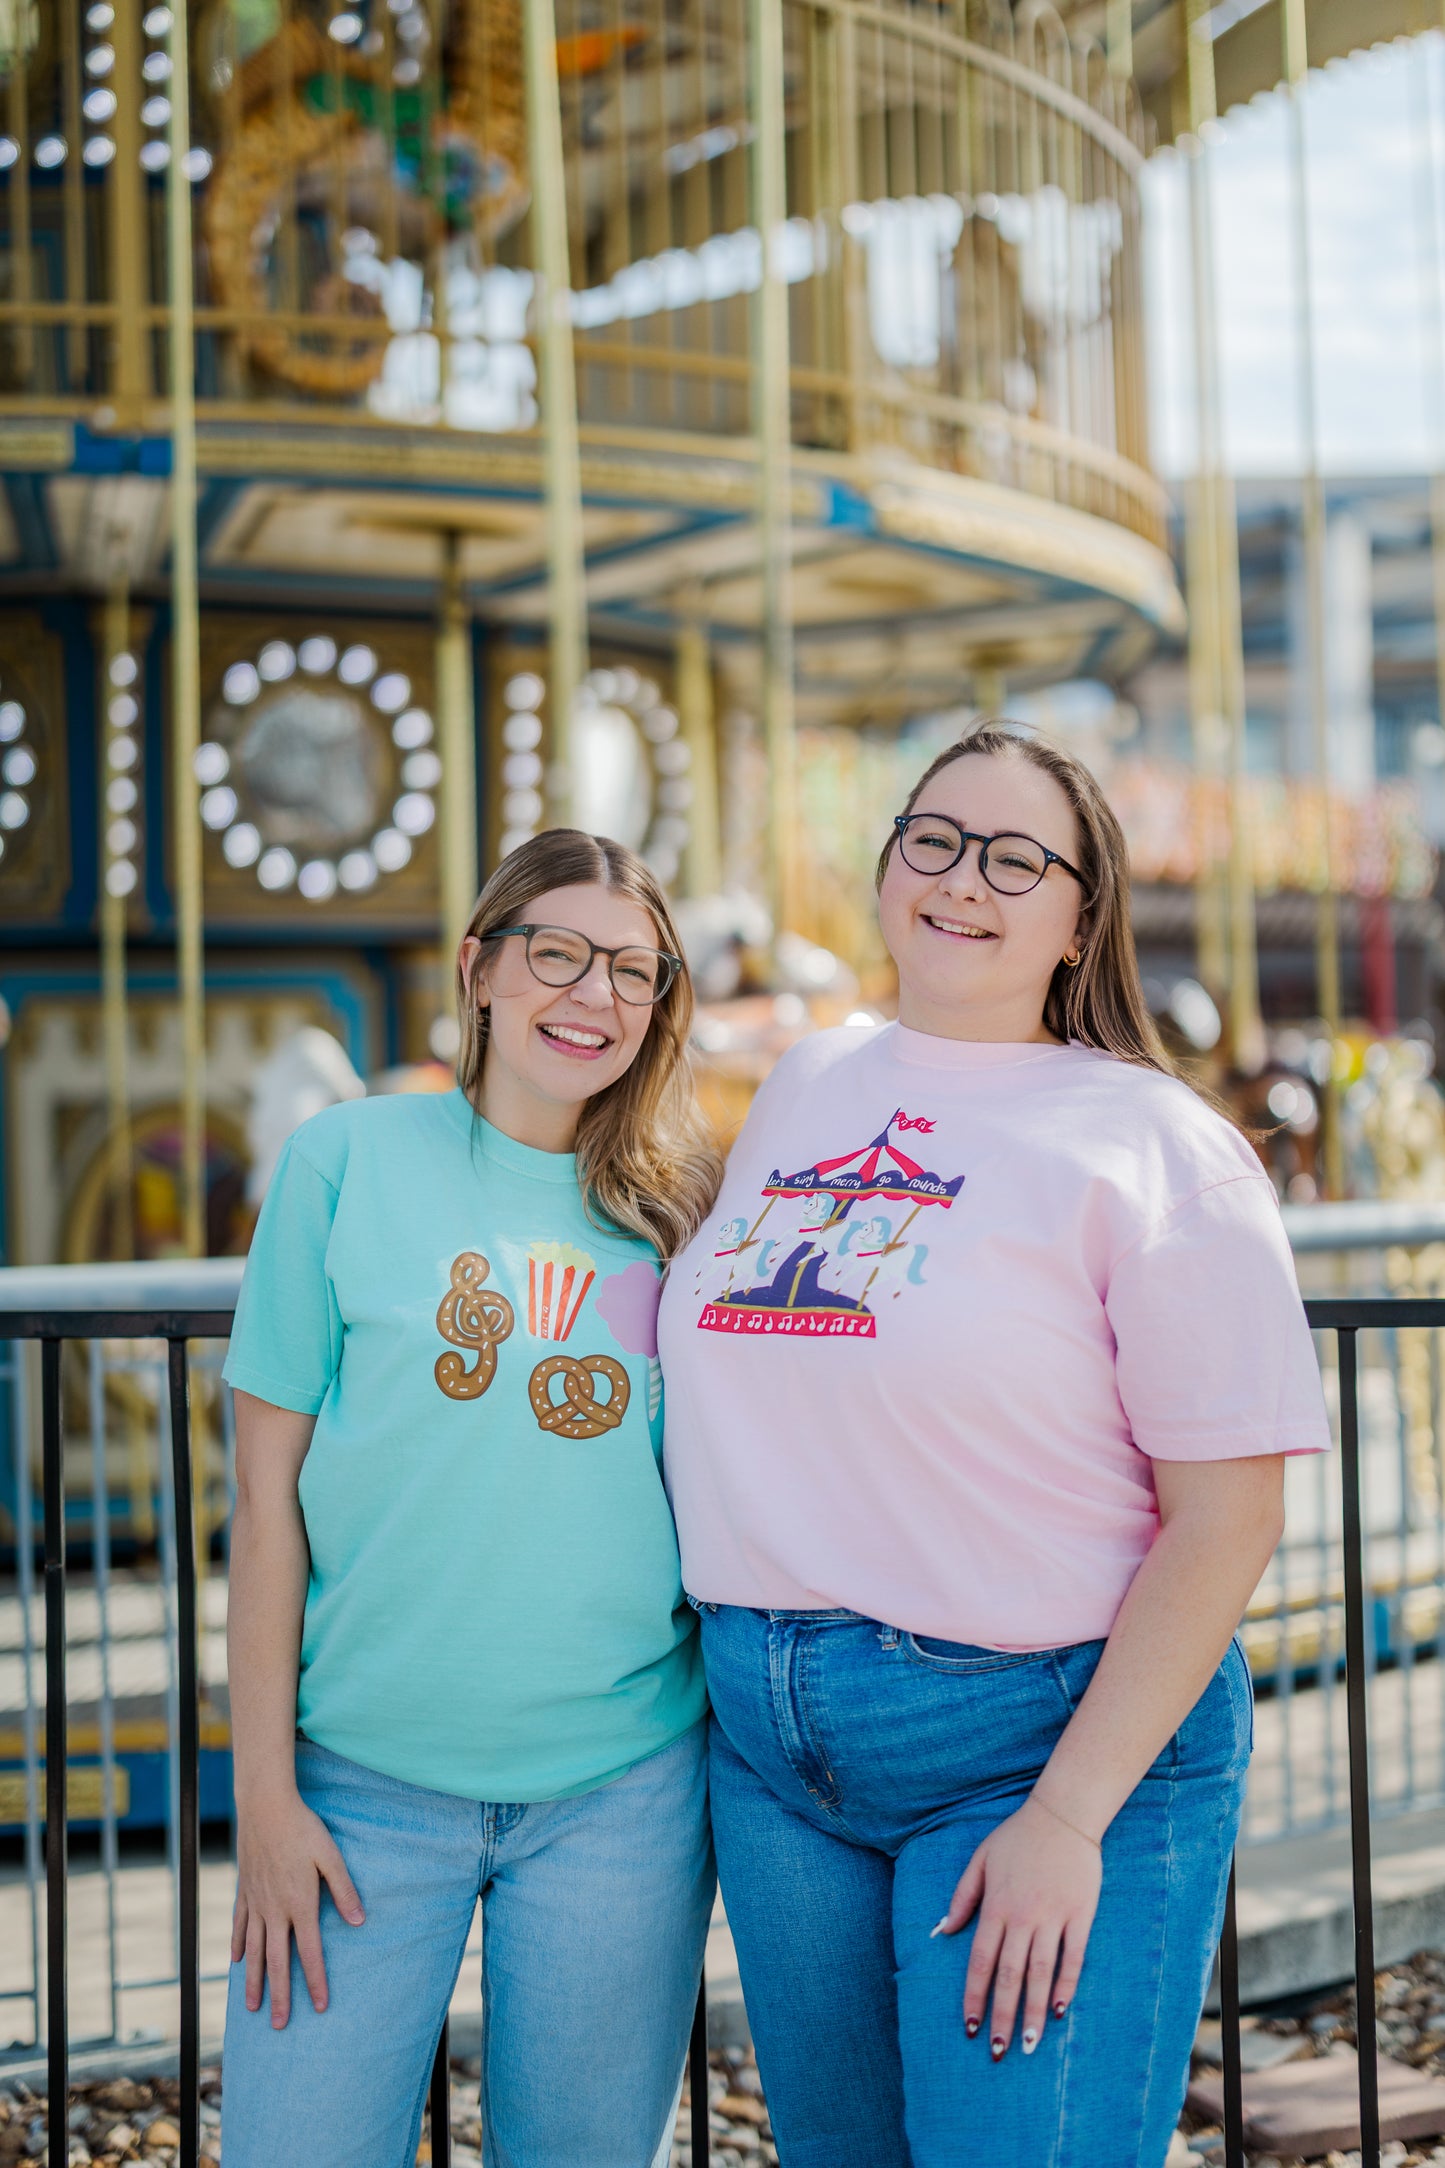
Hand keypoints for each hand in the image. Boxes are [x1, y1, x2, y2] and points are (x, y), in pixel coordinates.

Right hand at [231, 1788, 364, 2026]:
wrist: (265, 1807)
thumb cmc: (303, 1829)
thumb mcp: (331, 1856)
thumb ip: (344, 1890)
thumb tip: (359, 1922)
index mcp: (300, 1904)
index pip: (309, 1952)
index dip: (315, 1981)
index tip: (320, 2006)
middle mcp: (275, 1910)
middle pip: (276, 1962)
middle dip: (280, 1995)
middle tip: (280, 2025)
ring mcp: (256, 1902)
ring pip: (252, 1951)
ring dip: (253, 1981)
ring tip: (253, 2007)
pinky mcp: (244, 1890)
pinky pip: (239, 1925)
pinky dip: (237, 1945)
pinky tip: (235, 1961)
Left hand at [934, 1794, 1101, 2059]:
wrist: (1063, 1815)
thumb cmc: (1017, 1837)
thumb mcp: (980, 1859)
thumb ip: (962, 1897)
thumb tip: (942, 1931)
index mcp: (995, 1905)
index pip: (980, 1961)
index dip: (974, 1997)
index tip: (970, 2027)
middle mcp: (1022, 1916)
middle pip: (1009, 1975)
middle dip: (1002, 2016)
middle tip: (997, 2050)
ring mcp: (1053, 1917)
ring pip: (1040, 1973)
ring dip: (1034, 2012)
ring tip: (1030, 2045)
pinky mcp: (1079, 1915)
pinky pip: (1073, 1958)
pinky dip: (1067, 1985)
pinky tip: (1060, 2011)